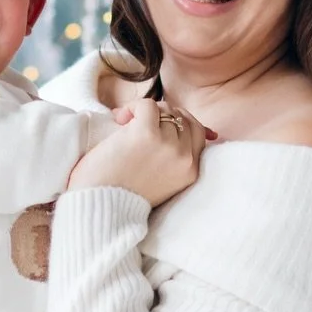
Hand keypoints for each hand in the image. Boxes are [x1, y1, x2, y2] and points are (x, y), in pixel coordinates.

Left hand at [65, 98, 206, 205]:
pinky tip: (120, 119)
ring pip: (166, 110)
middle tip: (138, 124)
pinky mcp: (146, 134)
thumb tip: (211, 133)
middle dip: (162, 115)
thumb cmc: (123, 194)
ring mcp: (168, 145)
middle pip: (183, 117)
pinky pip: (147, 105)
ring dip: (145, 112)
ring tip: (125, 123)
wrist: (100, 207)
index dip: (176, 123)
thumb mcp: (166, 181)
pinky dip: (133, 107)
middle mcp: (184, 158)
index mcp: (191, 171)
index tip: (155, 128)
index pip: (197, 132)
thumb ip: (181, 159)